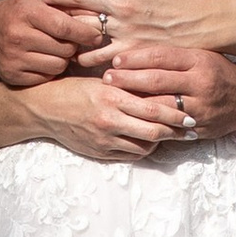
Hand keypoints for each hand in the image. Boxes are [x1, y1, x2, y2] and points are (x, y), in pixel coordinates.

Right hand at [0, 0, 105, 86]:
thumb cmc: (16, 13)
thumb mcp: (36, 1)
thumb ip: (64, 7)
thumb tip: (97, 17)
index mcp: (26, 11)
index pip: (64, 26)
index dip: (85, 32)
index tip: (96, 35)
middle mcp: (17, 35)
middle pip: (64, 48)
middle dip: (74, 46)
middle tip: (72, 41)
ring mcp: (13, 58)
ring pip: (58, 65)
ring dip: (63, 59)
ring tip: (57, 50)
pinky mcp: (12, 75)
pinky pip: (45, 77)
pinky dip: (50, 70)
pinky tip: (44, 59)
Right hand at [18, 73, 189, 161]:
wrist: (43, 109)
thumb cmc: (74, 89)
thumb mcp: (101, 81)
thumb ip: (128, 86)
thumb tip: (160, 88)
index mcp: (112, 96)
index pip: (153, 107)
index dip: (175, 113)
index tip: (191, 114)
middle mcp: (109, 119)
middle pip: (154, 130)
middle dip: (176, 131)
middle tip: (192, 130)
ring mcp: (104, 138)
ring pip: (144, 146)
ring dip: (161, 142)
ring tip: (172, 135)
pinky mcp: (99, 151)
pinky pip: (129, 155)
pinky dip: (142, 149)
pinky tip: (148, 142)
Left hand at [45, 0, 221, 53]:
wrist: (205, 24)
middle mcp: (122, 6)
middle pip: (78, 1)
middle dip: (54, 1)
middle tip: (35, 2)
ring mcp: (125, 29)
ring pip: (83, 28)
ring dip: (62, 28)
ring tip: (45, 29)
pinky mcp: (131, 50)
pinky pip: (100, 55)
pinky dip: (83, 56)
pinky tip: (70, 57)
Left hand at [102, 43, 235, 143]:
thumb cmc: (217, 72)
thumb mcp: (201, 55)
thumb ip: (173, 54)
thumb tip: (136, 48)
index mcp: (199, 59)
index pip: (161, 55)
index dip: (136, 57)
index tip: (116, 59)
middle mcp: (200, 82)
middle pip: (157, 80)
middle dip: (128, 79)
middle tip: (107, 78)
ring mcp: (199, 106)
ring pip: (161, 105)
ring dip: (134, 103)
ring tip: (114, 98)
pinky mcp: (198, 126)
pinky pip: (169, 125)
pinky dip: (150, 122)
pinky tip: (133, 119)